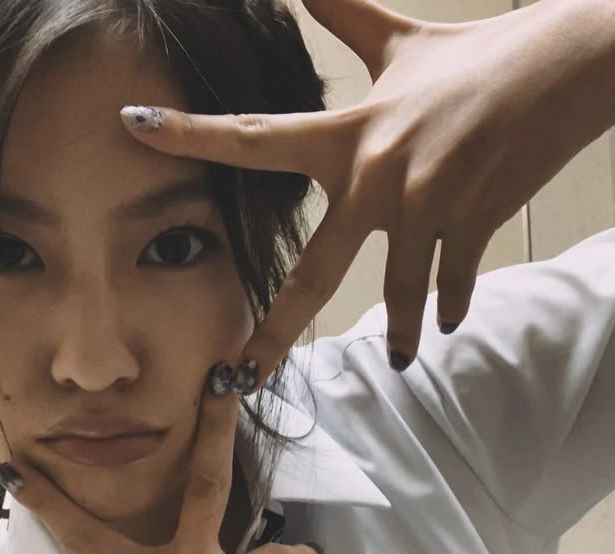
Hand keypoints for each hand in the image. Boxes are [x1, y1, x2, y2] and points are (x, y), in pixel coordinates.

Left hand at [119, 0, 614, 376]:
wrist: (564, 66)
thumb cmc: (475, 58)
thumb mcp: (400, 41)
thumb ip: (346, 16)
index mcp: (348, 135)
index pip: (253, 139)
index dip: (189, 133)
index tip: (132, 126)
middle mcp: (377, 178)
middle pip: (314, 271)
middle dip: (275, 330)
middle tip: (242, 375)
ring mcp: (426, 207)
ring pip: (399, 291)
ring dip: (398, 331)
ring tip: (397, 360)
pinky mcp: (472, 224)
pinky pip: (450, 282)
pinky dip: (448, 306)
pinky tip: (445, 323)